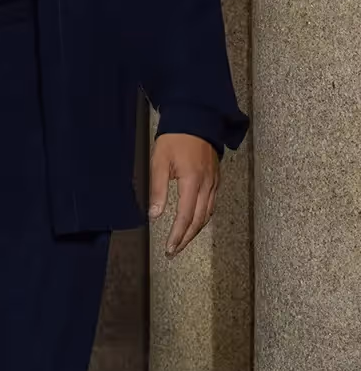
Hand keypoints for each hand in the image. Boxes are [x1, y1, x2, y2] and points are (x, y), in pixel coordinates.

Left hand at [149, 133, 218, 257]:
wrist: (196, 119)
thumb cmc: (175, 138)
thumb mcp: (159, 161)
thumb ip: (158, 189)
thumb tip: (155, 215)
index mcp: (192, 181)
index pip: (185, 216)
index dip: (178, 235)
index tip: (170, 248)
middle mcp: (207, 185)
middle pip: (199, 220)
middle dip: (186, 238)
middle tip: (174, 251)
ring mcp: (214, 182)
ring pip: (207, 214)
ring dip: (195, 231)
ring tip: (182, 242)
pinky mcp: (215, 179)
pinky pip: (211, 204)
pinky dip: (202, 218)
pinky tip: (194, 223)